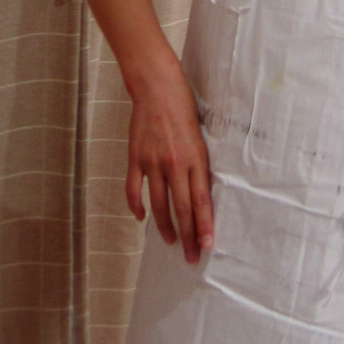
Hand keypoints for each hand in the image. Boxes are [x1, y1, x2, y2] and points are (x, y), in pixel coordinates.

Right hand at [126, 54, 213, 263]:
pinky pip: (134, 189)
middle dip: (188, 236)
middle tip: (192, 256)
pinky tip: (141, 218)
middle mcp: (174, 163)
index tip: (209, 245)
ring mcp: (152, 162)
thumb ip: (199, 165)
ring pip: (159, 204)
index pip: (201, 200)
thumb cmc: (184, 108)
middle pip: (181, 209)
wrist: (157, 87)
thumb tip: (201, 193)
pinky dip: (136, 206)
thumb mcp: (201, 136)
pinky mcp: (135, 158)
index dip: (204, 225)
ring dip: (164, 227)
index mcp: (195, 158)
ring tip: (170, 242)